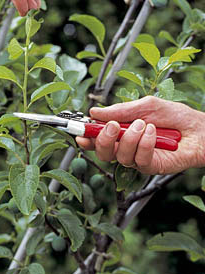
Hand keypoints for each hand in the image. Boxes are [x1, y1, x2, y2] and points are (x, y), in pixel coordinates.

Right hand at [76, 96, 204, 174]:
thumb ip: (121, 110)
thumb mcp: (146, 106)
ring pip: (119, 156)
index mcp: (122, 132)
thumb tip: (95, 112)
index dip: (87, 137)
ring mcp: (138, 158)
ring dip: (130, 138)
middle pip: (103, 152)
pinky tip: (154, 134)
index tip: (80, 132)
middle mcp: (127, 146)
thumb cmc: (176, 117)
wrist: (200, 129)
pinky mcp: (151, 167)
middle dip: (103, 139)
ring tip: (144, 125)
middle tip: (112, 126)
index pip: (98, 138)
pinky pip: (139, 160)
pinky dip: (144, 145)